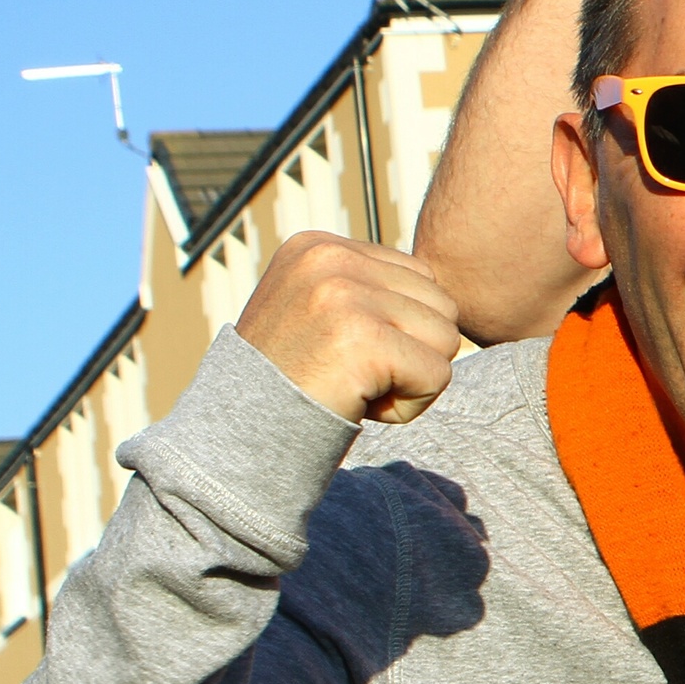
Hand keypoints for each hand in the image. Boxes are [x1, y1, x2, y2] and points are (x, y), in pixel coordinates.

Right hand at [233, 232, 461, 424]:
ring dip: (411, 378)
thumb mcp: (321, 312)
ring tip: (354, 386)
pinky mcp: (362, 339)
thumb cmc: (291, 382)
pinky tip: (360, 405)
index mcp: (318, 246)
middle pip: (441, 305)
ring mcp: (343, 296)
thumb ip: (370, 290)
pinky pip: (437, 375)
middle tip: (351, 374)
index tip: (341, 350)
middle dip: (410, 352)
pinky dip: (409, 405)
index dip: (397, 329)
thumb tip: (439, 288)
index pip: (421, 278)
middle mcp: (328, 259)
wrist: (238, 437)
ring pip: (446, 339)